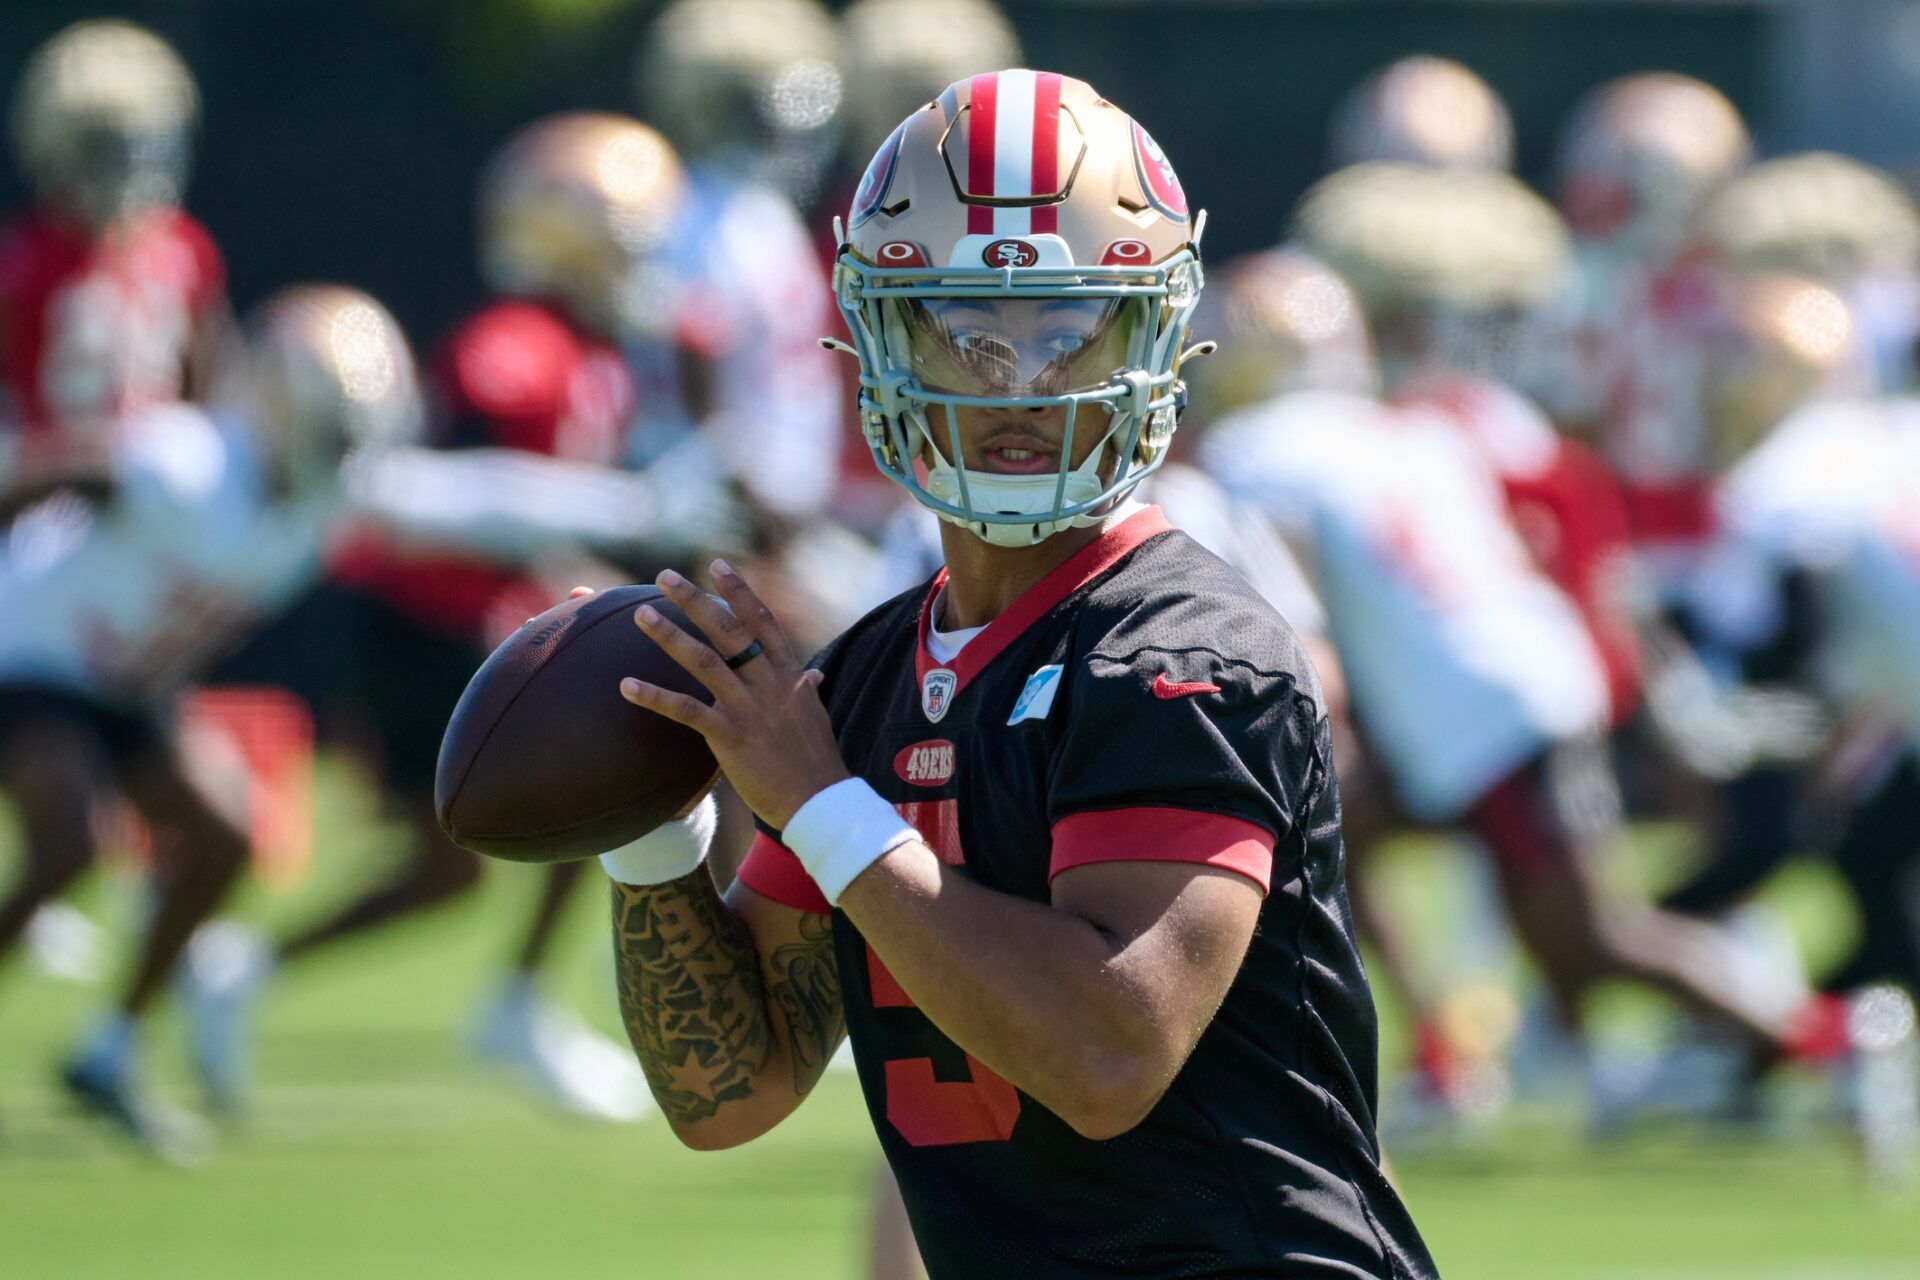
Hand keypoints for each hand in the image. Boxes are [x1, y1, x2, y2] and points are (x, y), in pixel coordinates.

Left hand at [616, 561, 849, 829]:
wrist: (819, 801)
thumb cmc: (816, 761)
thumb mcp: (815, 716)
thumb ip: (807, 690)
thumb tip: (813, 673)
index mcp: (789, 675)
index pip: (763, 621)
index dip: (739, 591)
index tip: (717, 565)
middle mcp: (769, 684)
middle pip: (729, 630)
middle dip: (695, 600)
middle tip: (665, 577)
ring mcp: (748, 708)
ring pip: (704, 661)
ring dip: (670, 635)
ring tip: (641, 615)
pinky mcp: (729, 737)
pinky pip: (686, 711)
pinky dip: (655, 697)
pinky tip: (626, 685)